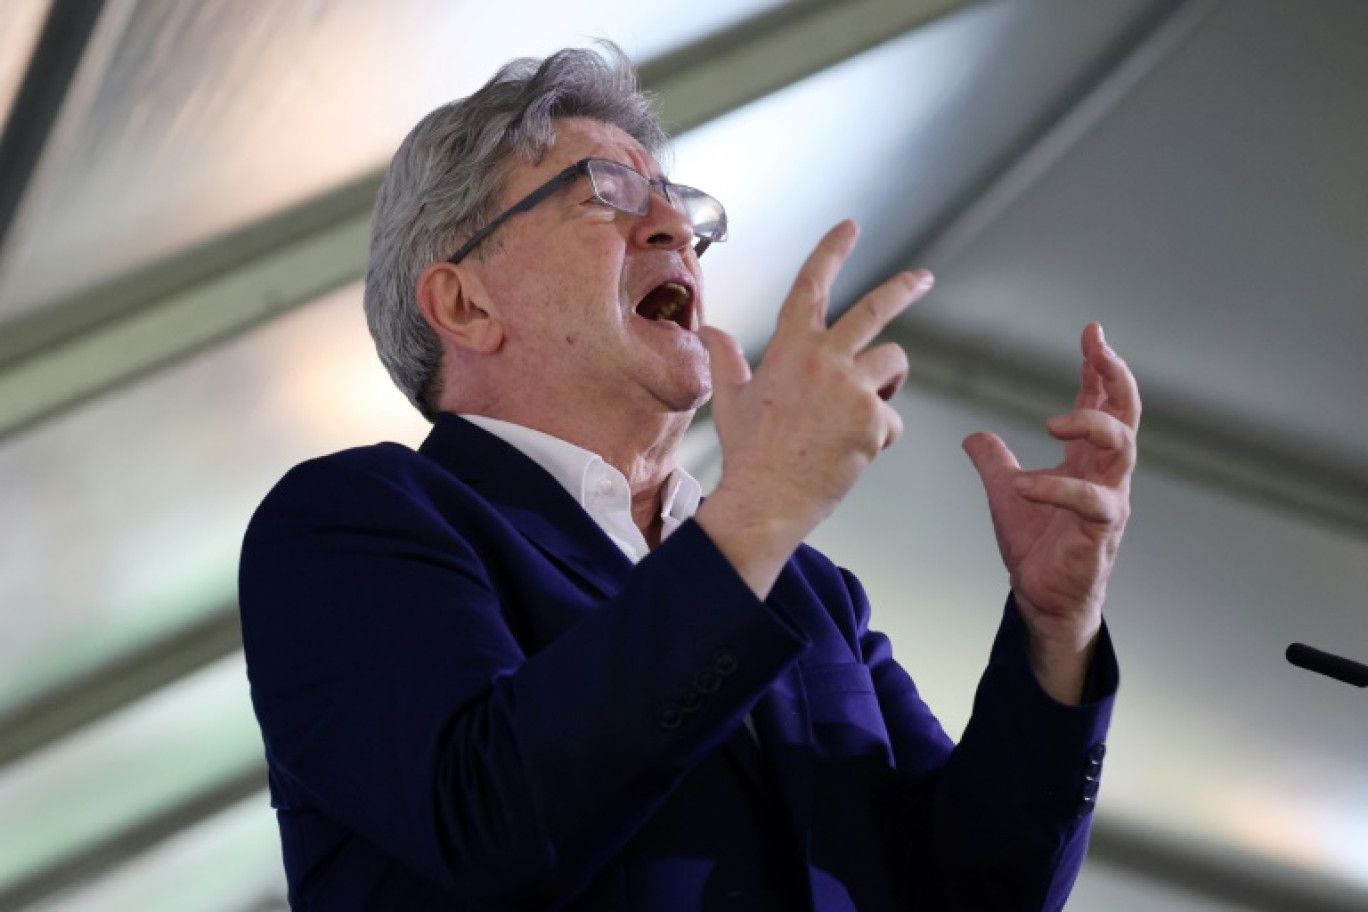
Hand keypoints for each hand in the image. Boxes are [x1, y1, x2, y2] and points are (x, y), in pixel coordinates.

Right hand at [694, 221, 932, 596]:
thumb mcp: (730, 401)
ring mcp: (852, 387)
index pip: (812, 285)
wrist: (766, 500)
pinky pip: (893, 419)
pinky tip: (851, 453)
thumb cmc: (749, 455)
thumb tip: (710, 331)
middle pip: (875, 309)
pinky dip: (879, 436)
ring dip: (887, 385)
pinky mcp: (874, 419)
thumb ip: (725, 359)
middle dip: (905, 288)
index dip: (831, 251)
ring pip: (893, 365)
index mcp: (790, 348)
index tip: (849, 227)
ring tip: (861, 412)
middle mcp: (824, 359)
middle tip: (923, 278)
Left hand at [962, 324, 1139, 702]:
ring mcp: (1109, 501)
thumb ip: (994, 461)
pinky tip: (1027, 484)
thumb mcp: (1005, 492)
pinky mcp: (1101, 532)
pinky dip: (1058, 488)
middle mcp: (1106, 474)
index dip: (1099, 368)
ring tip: (1053, 420)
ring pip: (1123, 449)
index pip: (1103, 402)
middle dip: (1116, 378)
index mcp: (1087, 460)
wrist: (1042, 598)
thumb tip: (974, 436)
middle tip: (1098, 349)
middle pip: (1126, 414)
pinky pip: (1091, 501)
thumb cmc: (1037, 546)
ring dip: (1092, 426)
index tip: (1092, 333)